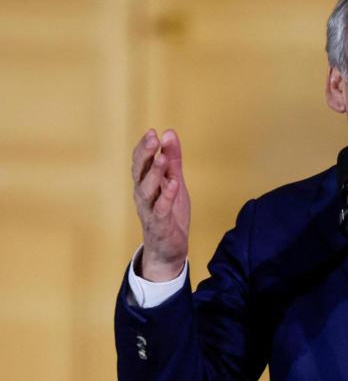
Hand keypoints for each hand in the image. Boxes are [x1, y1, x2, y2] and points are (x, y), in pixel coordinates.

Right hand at [131, 128, 190, 280]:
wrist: (168, 249)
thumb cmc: (169, 212)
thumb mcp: (174, 181)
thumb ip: (172, 159)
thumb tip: (169, 133)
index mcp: (145, 183)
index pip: (141, 162)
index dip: (145, 147)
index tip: (153, 132)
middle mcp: (143, 195)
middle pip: (140, 172)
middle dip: (145, 154)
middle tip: (153, 138)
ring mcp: (150, 210)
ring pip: (147, 190)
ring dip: (154, 173)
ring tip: (163, 158)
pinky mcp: (160, 225)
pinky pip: (161, 209)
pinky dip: (166, 197)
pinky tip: (173, 184)